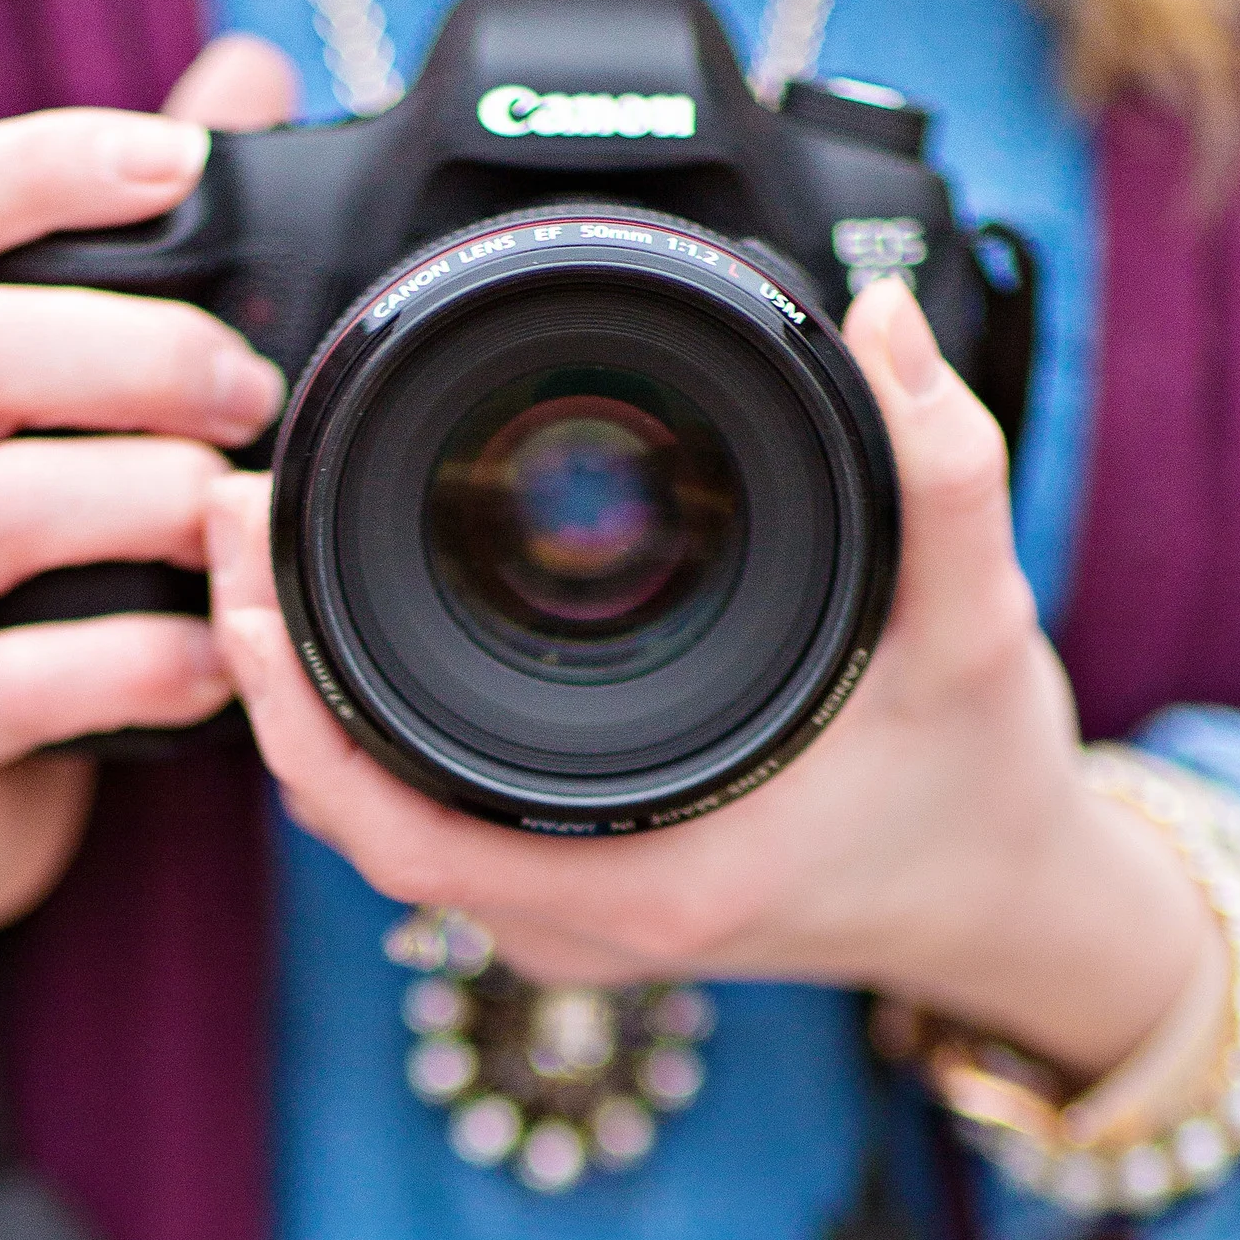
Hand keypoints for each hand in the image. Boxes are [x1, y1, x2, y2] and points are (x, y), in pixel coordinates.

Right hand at [0, 37, 299, 1157]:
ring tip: (244, 518)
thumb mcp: (29, 415)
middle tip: (260, 391)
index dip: (52, 161)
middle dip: (140, 352)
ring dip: (144, 500)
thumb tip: (244, 72)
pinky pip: (11, 684)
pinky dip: (134, 668)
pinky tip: (217, 663)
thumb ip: (123, 251)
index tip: (186, 164)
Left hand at [203, 273, 1210, 1083]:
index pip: (391, 821)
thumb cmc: (985, 792)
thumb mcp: (983, 631)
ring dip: (312, 700)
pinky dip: (374, 731)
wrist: (1014, 907)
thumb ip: (942, 473)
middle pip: (352, 816)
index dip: (291, 702)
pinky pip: (432, 822)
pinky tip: (353, 623)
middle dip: (267, 668)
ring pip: (382, 821)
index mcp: (650, 874)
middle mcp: (583, 920)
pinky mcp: (578, 894)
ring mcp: (572, 917)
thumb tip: (885, 319)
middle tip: (225, 508)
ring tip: (264, 545)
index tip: (243, 563)